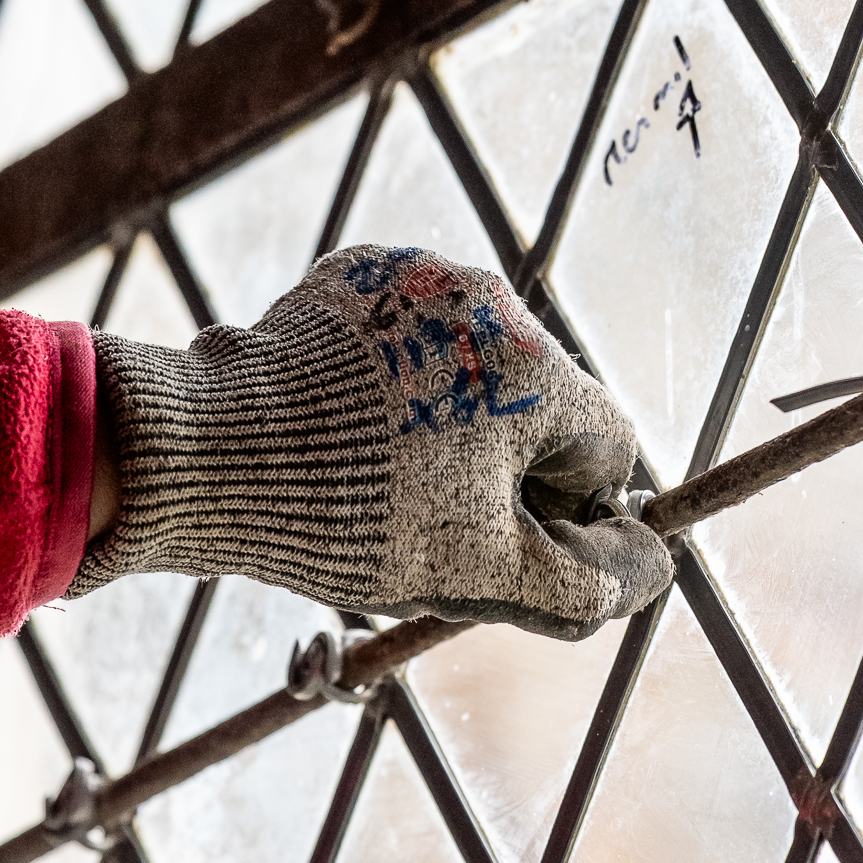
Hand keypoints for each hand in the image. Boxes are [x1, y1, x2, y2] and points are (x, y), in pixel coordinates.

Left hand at [72, 246, 672, 640]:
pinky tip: (342, 428)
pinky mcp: (352, 278)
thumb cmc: (354, 516)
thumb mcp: (483, 575)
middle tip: (430, 520)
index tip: (501, 541)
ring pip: (470, 370)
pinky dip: (392, 383)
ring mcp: (416, 281)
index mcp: (538, 370)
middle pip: (538, 405)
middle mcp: (490, 302)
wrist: (207, 450)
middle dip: (503, 466)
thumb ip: (587, 584)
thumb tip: (655, 569)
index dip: (567, 513)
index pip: (606, 450)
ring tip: (375, 473)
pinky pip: (405, 338)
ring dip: (447, 422)